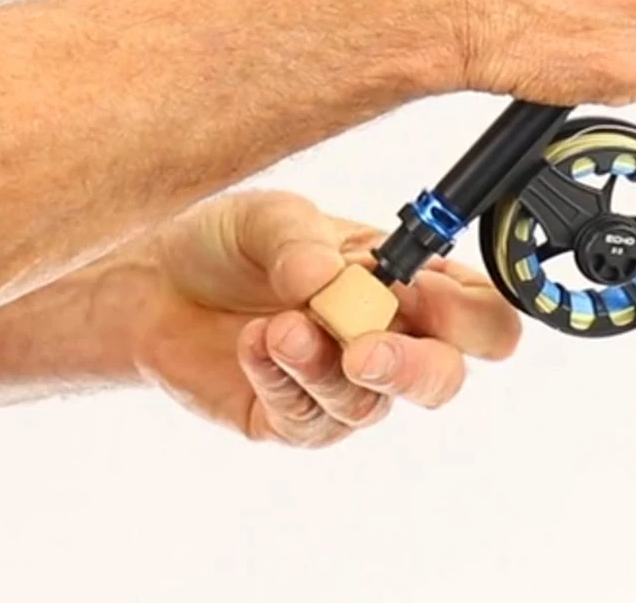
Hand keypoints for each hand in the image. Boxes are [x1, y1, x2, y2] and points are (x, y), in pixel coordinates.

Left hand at [134, 191, 521, 447]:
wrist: (154, 280)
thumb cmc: (234, 240)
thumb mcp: (270, 217)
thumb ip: (302, 242)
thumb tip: (327, 280)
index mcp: (412, 281)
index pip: (481, 313)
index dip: (466, 311)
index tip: (417, 291)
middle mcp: (390, 336)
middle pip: (446, 377)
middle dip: (414, 368)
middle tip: (364, 349)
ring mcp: (344, 384)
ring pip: (371, 404)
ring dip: (325, 366)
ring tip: (278, 327)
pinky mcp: (295, 419)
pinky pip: (307, 417)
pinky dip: (281, 377)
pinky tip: (254, 343)